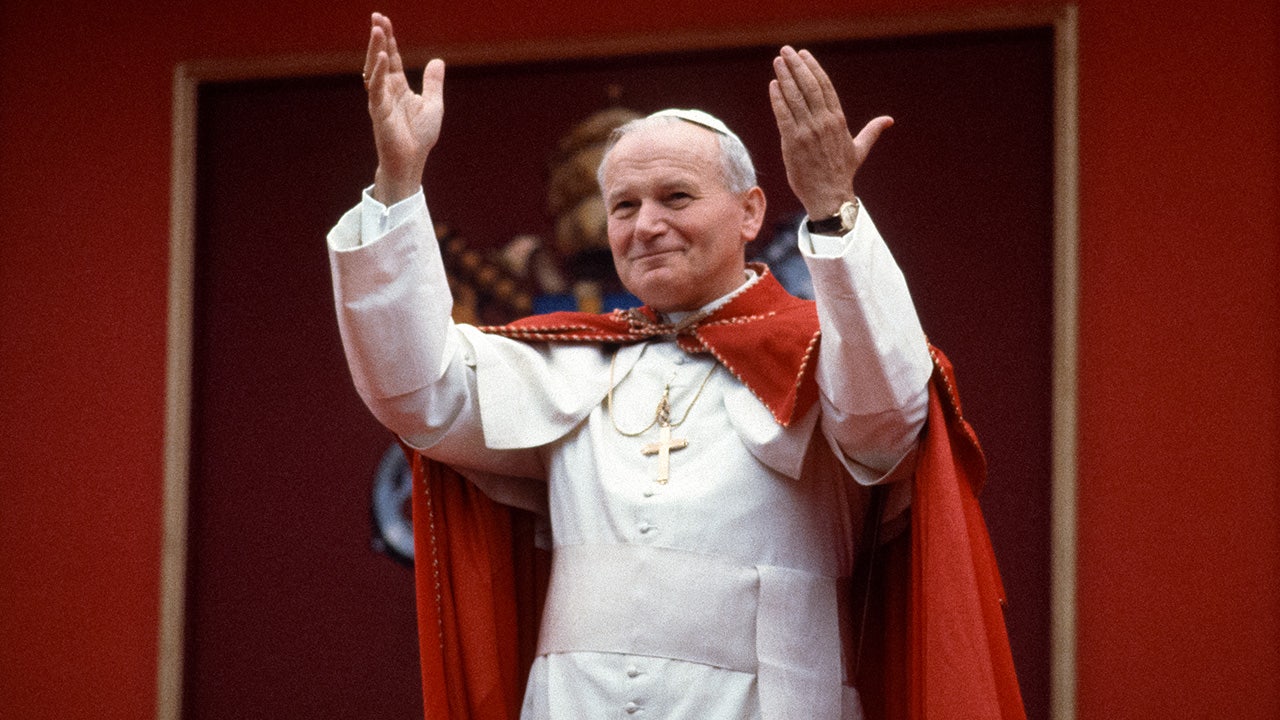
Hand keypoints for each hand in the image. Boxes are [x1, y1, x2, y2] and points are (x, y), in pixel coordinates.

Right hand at [362, 13, 444, 204]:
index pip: (392, 58)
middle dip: (379, 38)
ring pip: (374, 69)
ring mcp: (380, 100)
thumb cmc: (420, 136)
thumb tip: (438, 60)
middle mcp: (386, 90)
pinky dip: (379, 72)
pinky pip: (376, 88)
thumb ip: (433, 82)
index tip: (384, 20)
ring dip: (376, 49)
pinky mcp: (379, 111)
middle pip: (380, 58)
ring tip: (377, 30)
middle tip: (376, 17)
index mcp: (398, 87)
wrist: (412, 161)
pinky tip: (383, 57)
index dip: (389, 39)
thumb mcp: (433, 104)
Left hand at [768, 46, 891, 218]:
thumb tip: (889, 120)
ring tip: (777, 62)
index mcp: (838, 121)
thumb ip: (872, 131)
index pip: (825, 87)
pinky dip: (777, 99)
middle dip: (796, 66)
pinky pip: (783, 115)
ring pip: (795, 97)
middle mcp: (824, 123)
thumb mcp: (860, 149)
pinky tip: (773, 85)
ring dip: (785, 77)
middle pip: (809, 86)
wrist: (829, 196)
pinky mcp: (792, 143)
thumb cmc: (842, 173)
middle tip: (786, 51)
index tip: (803, 55)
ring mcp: (807, 132)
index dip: (813, 68)